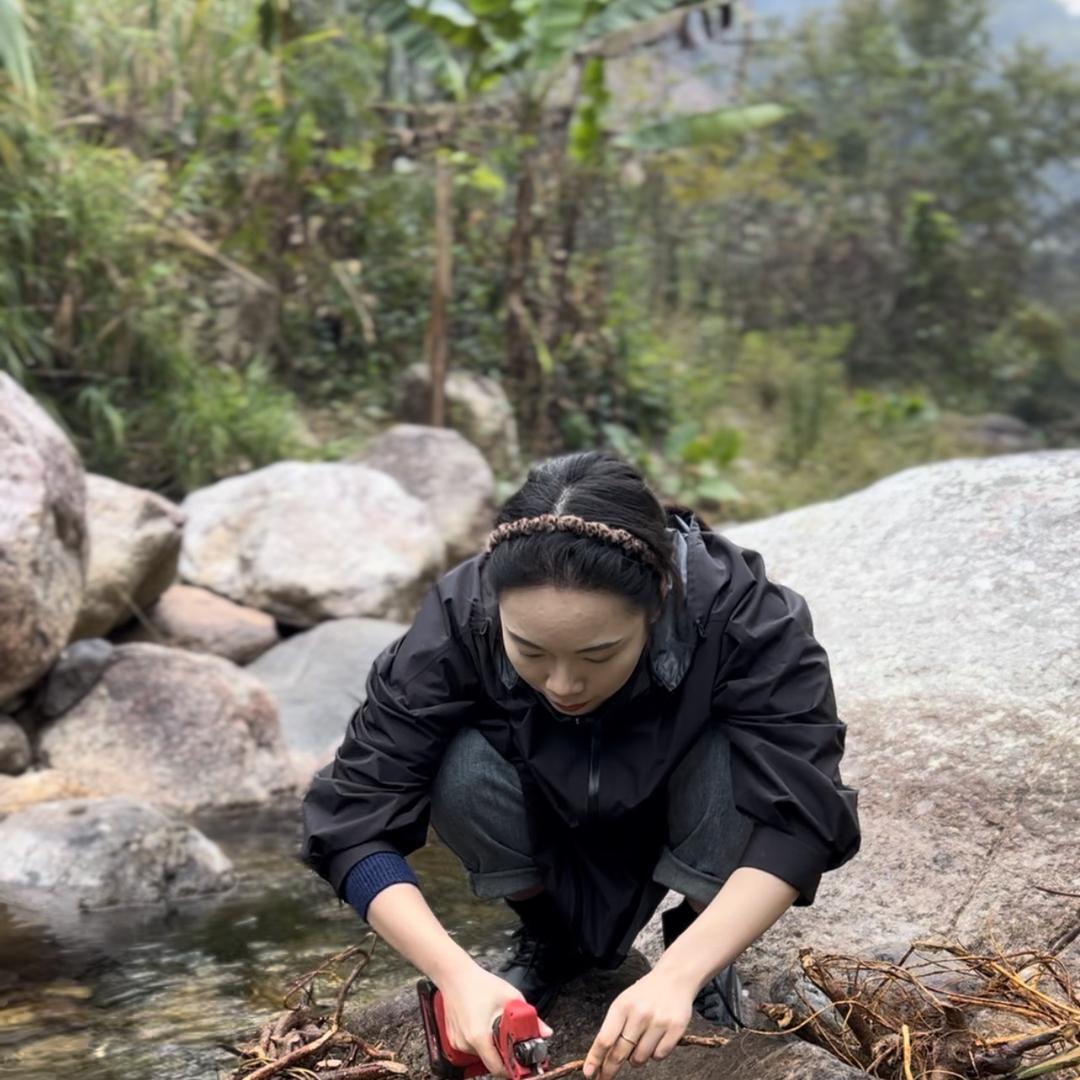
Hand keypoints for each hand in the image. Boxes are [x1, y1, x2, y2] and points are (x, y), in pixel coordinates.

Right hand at [439, 963, 552, 1077]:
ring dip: (492, 1046)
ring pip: (482, 1054)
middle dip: (504, 1053)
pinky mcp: (453, 1040)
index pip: (498, 1068)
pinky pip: (472, 1048)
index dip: (512, 1068)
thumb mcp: (511, 997)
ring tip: (494, 1026)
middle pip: (491, 1060)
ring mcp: (458, 1043)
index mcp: (479, 1036)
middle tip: (510, 1039)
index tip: (521, 1065)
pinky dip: (481, 1041)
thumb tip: (545, 1032)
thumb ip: (530, 1018)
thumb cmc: (480, 984)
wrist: (455, 976)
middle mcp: (466, 1043)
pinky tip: (483, 1024)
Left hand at [583, 969, 693, 1078]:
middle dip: (610, 1069)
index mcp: (622, 1006)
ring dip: (636, 1058)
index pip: (605, 1038)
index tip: (588, 1073)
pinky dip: (655, 1054)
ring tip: (640, 1042)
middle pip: (619, 1053)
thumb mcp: (624, 1004)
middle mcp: (639, 1014)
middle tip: (605, 1077)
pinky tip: (656, 1039)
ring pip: (639, 1059)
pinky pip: (659, 1056)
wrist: (673, 979)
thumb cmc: (644, 995)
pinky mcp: (675, 1029)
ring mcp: (658, 1022)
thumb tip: (601, 1058)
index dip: (595, 1059)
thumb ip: (613, 1028)